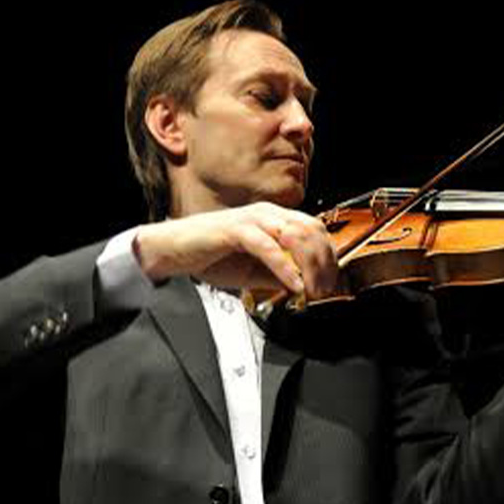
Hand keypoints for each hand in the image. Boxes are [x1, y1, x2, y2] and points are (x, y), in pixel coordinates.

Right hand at [132, 202, 337, 297]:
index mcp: (275, 218)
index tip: (331, 282)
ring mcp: (252, 219)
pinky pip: (268, 247)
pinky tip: (293, 285)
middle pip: (312, 230)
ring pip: (295, 235)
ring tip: (313, 289)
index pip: (315, 230)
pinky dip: (285, 268)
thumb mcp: (255, 271)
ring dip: (310, 265)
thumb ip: (281, 274)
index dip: (329, 256)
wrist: (173, 252)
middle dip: (324, 262)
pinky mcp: (235, 229)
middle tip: (325, 289)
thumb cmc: (211, 257)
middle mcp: (268, 213)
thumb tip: (307, 286)